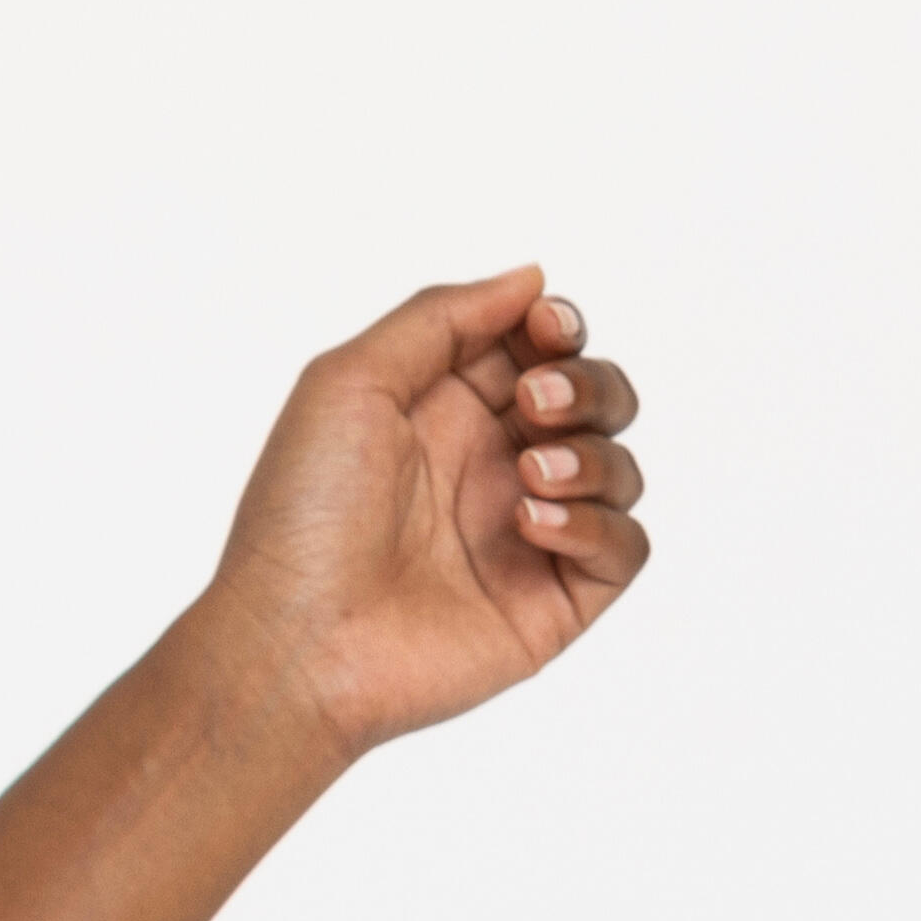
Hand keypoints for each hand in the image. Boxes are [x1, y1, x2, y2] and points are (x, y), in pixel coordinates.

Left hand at [194, 269, 649, 760]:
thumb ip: (440, 319)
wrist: (295, 639)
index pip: (540, 350)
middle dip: (586, 385)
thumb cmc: (301, 517)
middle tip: (532, 407)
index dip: (558, 329)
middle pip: (597, 399)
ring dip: (591, 455)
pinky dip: (596, 525)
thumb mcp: (350, 382)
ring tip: (528, 476)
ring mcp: (525, 537)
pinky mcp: (551, 601)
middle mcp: (491, 470)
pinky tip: (531, 526)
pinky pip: (625, 547)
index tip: (544, 329)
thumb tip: (531, 280)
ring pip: (620, 469)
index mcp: (445, 413)